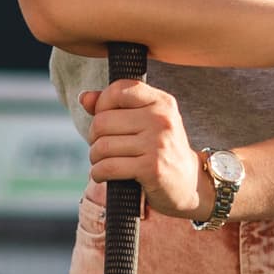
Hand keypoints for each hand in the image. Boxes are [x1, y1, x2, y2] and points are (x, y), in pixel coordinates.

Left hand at [86, 73, 208, 220]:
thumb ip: (115, 107)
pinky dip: (98, 173)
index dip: (102, 105)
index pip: (119, 89)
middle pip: (102, 121)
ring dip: (95, 158)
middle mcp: (161, 119)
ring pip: (102, 146)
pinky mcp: (152, 168)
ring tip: (104, 162)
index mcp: (161, 102)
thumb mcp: (145, 123)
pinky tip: (103, 175)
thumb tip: (84, 98)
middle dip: (95, 137)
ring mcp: (158, 143)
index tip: (105, 120)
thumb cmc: (161, 150)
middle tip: (103, 148)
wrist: (189, 184)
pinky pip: (108, 167)